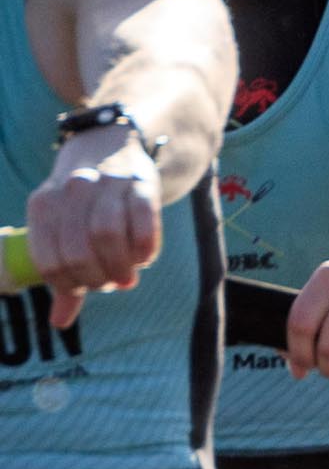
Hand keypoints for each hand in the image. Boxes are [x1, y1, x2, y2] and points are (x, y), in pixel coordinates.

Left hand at [26, 129, 160, 328]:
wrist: (111, 145)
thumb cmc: (84, 200)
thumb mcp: (64, 228)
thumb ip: (64, 273)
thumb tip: (59, 323)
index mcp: (43, 205)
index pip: (50, 262)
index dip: (71, 285)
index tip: (87, 287)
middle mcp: (71, 191)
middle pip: (78, 252)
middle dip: (97, 278)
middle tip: (110, 283)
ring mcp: (107, 184)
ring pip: (107, 235)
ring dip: (119, 266)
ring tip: (127, 276)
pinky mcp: (142, 182)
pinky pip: (143, 221)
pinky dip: (145, 247)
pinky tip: (144, 256)